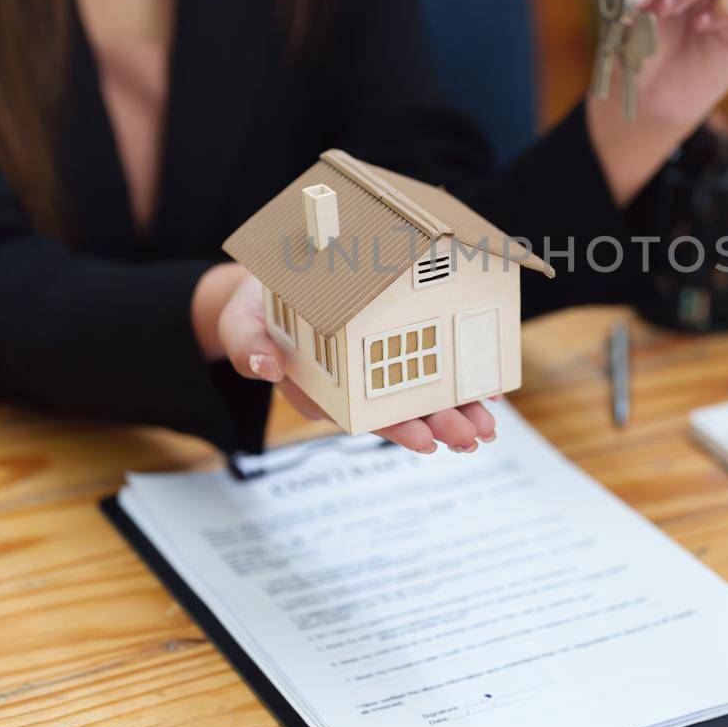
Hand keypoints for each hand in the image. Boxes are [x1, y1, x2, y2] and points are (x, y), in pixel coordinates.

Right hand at [205, 267, 497, 454]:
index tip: (425, 439)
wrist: (266, 287)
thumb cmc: (255, 307)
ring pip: (418, 397)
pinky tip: (487, 389)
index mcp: (318, 386)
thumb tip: (264, 367)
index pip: (361, 416)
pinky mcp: (387, 348)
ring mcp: (371, 370)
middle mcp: (351, 385)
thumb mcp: (240, 321)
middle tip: (474, 436)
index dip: (395, 429)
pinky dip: (457, 379)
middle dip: (438, 425)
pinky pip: (426, 368)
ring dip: (455, 411)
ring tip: (487, 425)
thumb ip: (247, 345)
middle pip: (399, 412)